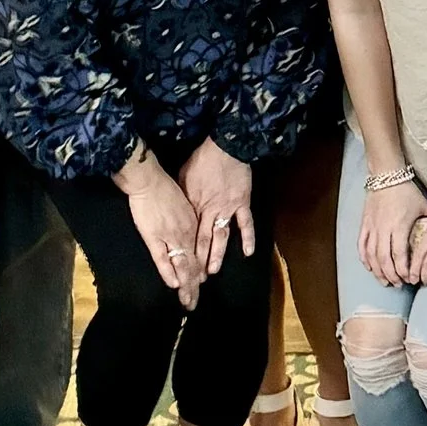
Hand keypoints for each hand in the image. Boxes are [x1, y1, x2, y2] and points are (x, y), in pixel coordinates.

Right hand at [121, 160, 203, 307]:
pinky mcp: (154, 237)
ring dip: (186, 285)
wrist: (149, 180)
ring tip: (187, 301)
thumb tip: (188, 232)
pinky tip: (174, 285)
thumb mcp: (183, 204)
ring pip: (182, 265)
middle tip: (194, 302)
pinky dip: (168, 272)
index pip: (198, 254)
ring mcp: (171, 236)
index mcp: (192, 225)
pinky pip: (163, 258)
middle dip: (194, 286)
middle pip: (193, 264)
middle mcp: (185, 233)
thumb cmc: (165, 188)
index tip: (201, 283)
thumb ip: (187, 220)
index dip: (200, 271)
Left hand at [180, 137, 253, 274]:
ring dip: (217, 254)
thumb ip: (183, 198)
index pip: (189, 233)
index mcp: (195, 206)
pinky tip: (248, 253)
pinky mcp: (242, 203)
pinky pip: (246, 224)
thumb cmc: (201, 161)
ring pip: (222, 236)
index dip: (185, 249)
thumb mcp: (184, 178)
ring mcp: (228, 209)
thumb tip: (178, 210)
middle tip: (195, 277)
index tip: (181, 263)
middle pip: (204, 239)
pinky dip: (247, 238)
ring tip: (213, 271)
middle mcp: (211, 211)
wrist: (225, 148)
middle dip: (199, 259)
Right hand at [358, 168, 426, 289]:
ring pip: (372, 255)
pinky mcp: (365, 223)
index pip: (399, 256)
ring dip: (378, 271)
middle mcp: (384, 229)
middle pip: (384, 260)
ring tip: (385, 281)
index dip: (404, 271)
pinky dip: (365, 258)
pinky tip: (369, 267)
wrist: (387, 174)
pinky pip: (362, 245)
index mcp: (399, 226)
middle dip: (392, 275)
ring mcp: (372, 227)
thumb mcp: (423, 207)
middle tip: (399, 285)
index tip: (410, 279)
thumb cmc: (407, 190)